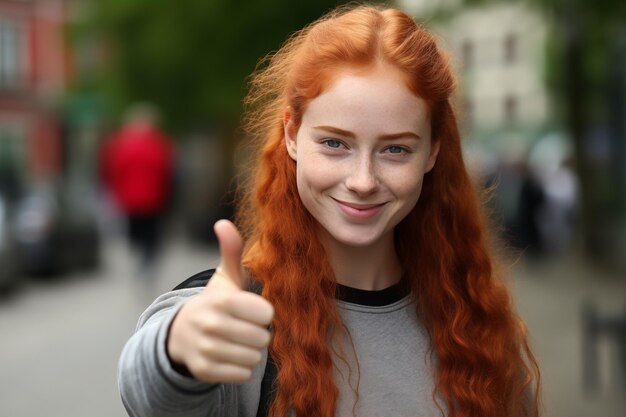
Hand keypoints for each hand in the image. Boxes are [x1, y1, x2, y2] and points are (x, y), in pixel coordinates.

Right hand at [167, 219, 273, 382]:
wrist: (180, 334)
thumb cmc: (214, 303)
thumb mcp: (224, 277)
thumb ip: (230, 251)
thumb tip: (223, 222)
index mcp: (222, 300)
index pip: (266, 314)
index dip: (263, 313)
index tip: (251, 310)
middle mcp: (212, 324)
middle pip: (262, 338)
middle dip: (258, 334)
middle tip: (245, 327)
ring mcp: (206, 349)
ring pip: (254, 357)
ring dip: (250, 351)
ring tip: (237, 341)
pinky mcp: (204, 370)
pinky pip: (242, 374)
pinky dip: (241, 367)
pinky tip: (229, 355)